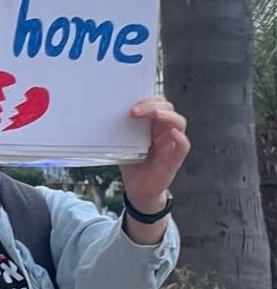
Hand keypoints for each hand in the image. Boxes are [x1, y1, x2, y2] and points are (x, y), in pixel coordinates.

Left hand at [120, 96, 189, 211]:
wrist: (137, 189)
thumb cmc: (132, 164)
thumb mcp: (123, 142)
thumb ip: (121, 129)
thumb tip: (106, 113)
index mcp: (152, 124)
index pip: (156, 103)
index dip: (145, 99)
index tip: (129, 104)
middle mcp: (164, 130)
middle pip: (167, 108)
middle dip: (152, 105)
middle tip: (134, 111)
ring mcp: (172, 143)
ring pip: (178, 122)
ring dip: (166, 115)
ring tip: (154, 114)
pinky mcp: (175, 159)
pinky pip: (183, 145)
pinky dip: (180, 138)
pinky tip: (172, 133)